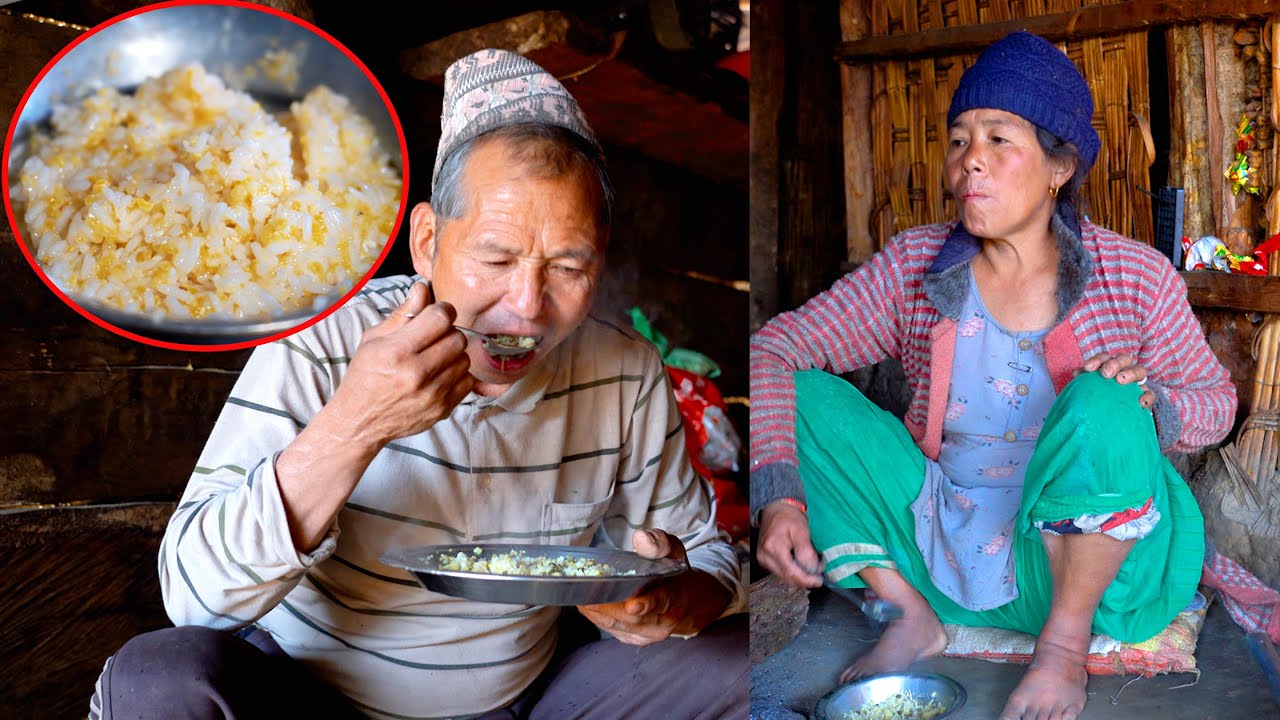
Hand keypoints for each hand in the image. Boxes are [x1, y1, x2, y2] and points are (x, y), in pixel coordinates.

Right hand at [325, 282, 474, 449]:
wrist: (360, 421)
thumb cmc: (365, 376)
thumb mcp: (374, 339)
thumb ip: (402, 314)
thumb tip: (422, 288)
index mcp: (397, 351)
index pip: (440, 318)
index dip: (442, 310)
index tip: (437, 314)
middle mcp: (417, 373)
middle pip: (457, 338)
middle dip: (448, 332)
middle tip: (434, 338)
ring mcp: (432, 394)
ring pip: (465, 359)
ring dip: (453, 354)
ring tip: (435, 358)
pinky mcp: (442, 410)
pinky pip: (468, 381)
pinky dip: (458, 375)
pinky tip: (440, 375)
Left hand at [577, 529, 729, 645]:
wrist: (686, 601)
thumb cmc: (674, 572)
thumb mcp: (673, 550)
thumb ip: (660, 542)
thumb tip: (641, 539)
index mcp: (676, 597)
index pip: (662, 601)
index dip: (647, 604)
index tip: (633, 606)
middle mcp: (664, 622)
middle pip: (632, 617)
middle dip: (607, 606)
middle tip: (585, 593)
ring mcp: (649, 634)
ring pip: (618, 625)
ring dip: (597, 612)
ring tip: (579, 597)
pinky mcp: (635, 639)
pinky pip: (612, 629)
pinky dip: (597, 618)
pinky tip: (586, 606)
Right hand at [756, 501, 823, 588]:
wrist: (776, 510)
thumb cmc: (789, 517)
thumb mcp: (801, 530)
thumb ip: (806, 551)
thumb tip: (813, 569)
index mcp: (772, 547)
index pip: (791, 572)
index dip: (807, 579)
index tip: (820, 580)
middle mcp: (764, 556)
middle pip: (787, 578)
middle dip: (805, 580)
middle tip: (819, 576)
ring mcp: (763, 560)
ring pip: (785, 577)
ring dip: (800, 577)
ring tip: (812, 569)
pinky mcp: (764, 561)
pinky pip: (781, 573)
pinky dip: (793, 573)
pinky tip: (801, 566)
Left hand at [1080, 352, 1154, 409]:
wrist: (1113, 419)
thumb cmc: (1097, 400)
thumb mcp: (1089, 391)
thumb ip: (1083, 383)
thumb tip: (1076, 375)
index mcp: (1109, 366)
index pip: (1104, 357)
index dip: (1097, 360)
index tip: (1087, 368)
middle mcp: (1124, 370)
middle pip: (1124, 359)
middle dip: (1115, 363)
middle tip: (1106, 373)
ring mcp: (1137, 382)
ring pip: (1140, 371)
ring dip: (1130, 373)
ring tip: (1121, 380)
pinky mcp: (1145, 396)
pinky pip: (1150, 393)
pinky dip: (1147, 396)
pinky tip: (1140, 402)